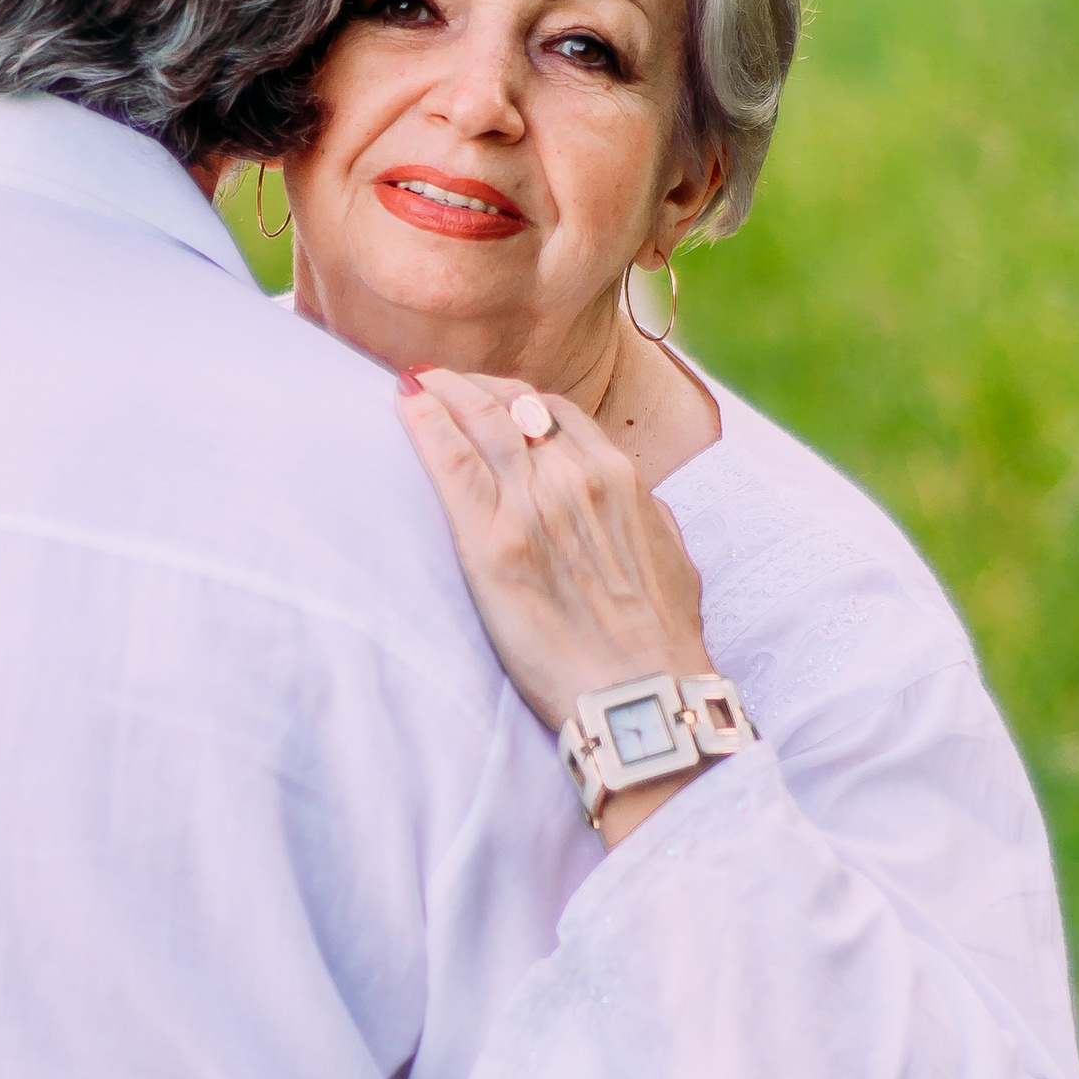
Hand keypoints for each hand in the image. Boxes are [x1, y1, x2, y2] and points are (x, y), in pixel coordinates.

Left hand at [393, 365, 710, 742]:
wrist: (645, 696)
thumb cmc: (662, 644)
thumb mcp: (674, 561)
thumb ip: (648, 520)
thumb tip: (635, 504)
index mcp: (619, 478)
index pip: (556, 413)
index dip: (516, 398)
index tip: (491, 397)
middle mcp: (576, 477)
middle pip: (512, 406)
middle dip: (472, 387)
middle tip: (441, 382)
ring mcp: (533, 505)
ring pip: (479, 420)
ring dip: (443, 393)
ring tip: (415, 382)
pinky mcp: (493, 541)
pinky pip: (451, 461)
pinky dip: (424, 423)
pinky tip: (404, 403)